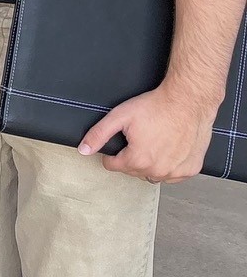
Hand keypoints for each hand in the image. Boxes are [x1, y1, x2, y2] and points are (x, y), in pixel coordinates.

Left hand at [79, 81, 218, 182]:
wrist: (188, 101)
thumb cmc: (156, 107)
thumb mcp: (119, 116)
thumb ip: (99, 134)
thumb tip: (84, 150)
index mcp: (138, 160)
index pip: (113, 166)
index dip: (111, 154)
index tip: (118, 143)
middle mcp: (158, 170)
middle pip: (133, 171)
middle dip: (130, 158)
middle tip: (136, 140)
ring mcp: (177, 172)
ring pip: (153, 175)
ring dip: (148, 165)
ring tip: (151, 145)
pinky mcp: (191, 168)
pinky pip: (174, 175)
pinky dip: (169, 167)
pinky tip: (168, 152)